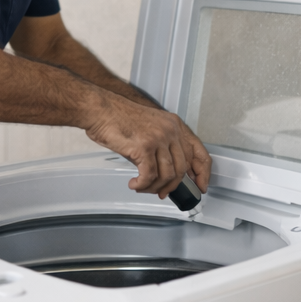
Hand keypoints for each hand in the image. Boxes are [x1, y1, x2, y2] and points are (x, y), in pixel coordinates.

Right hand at [84, 93, 211, 198]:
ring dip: (154, 187)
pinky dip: (142, 184)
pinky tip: (134, 184)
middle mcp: (170, 130)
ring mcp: (158, 138)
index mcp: (174, 124)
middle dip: (172, 186)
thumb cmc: (116, 117)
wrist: (98, 110)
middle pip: (182, 167)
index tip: (200, 185)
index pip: (198, 152)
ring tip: (142, 187)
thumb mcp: (147, 128)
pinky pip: (149, 175)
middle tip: (162, 192)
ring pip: (167, 174)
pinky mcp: (144, 147)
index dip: (202, 173)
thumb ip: (160, 146)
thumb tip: (163, 171)